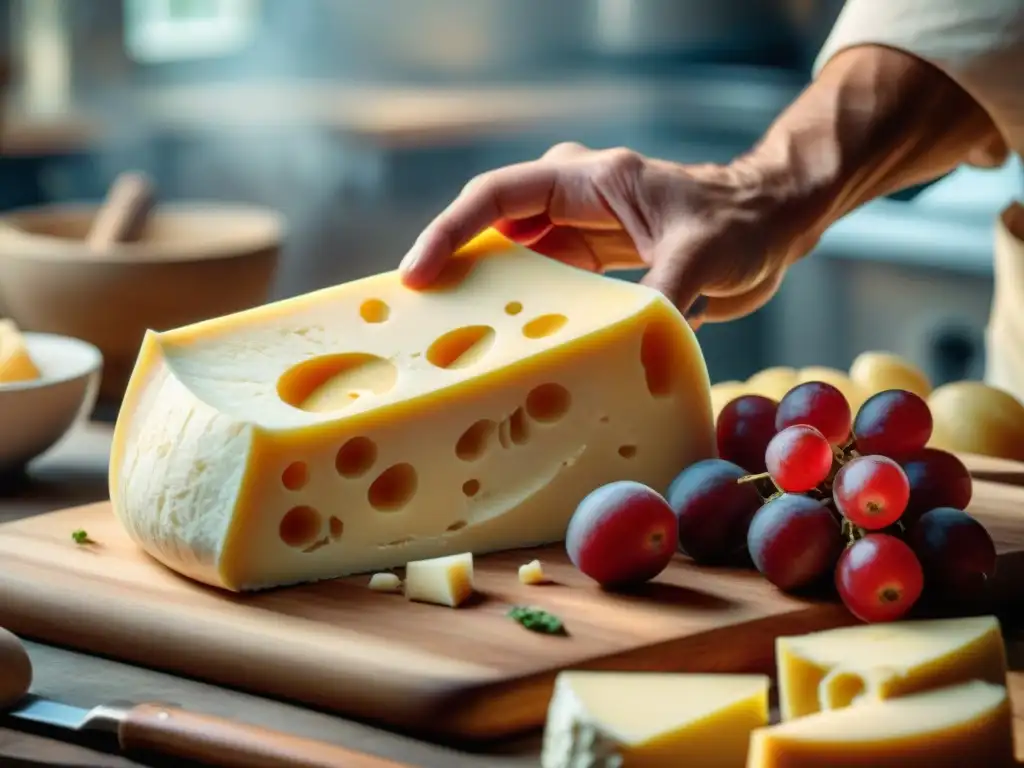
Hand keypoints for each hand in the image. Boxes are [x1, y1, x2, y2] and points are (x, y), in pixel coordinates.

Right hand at [398, 142, 817, 326]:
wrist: (772, 226)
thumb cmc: (741, 222)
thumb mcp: (701, 256)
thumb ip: (660, 297)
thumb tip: (619, 348)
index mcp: (590, 181)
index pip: (499, 196)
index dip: (452, 232)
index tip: (419, 273)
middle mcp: (574, 202)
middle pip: (493, 230)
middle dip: (456, 269)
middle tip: (420, 318)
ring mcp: (581, 235)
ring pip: (514, 263)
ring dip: (489, 298)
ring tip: (455, 342)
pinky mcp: (593, 267)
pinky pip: (545, 290)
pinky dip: (527, 316)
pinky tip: (513, 350)